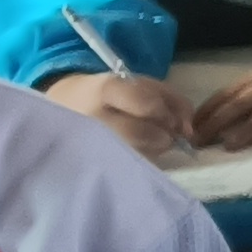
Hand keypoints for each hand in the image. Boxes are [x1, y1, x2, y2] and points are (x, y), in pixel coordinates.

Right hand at [44, 69, 192, 155]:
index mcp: (105, 91)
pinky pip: (122, 169)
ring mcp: (86, 145)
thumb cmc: (109, 93)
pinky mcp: (87, 165)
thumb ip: (172, 100)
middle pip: (140, 134)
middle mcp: (92, 119)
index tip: (171, 120)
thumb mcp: (139, 83)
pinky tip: (135, 154)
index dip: (165, 113)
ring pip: (133, 155)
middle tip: (165, 136)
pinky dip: (137, 162)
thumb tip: (189, 132)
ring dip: (151, 151)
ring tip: (147, 143)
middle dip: (162, 137)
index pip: (145, 104)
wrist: (62, 104)